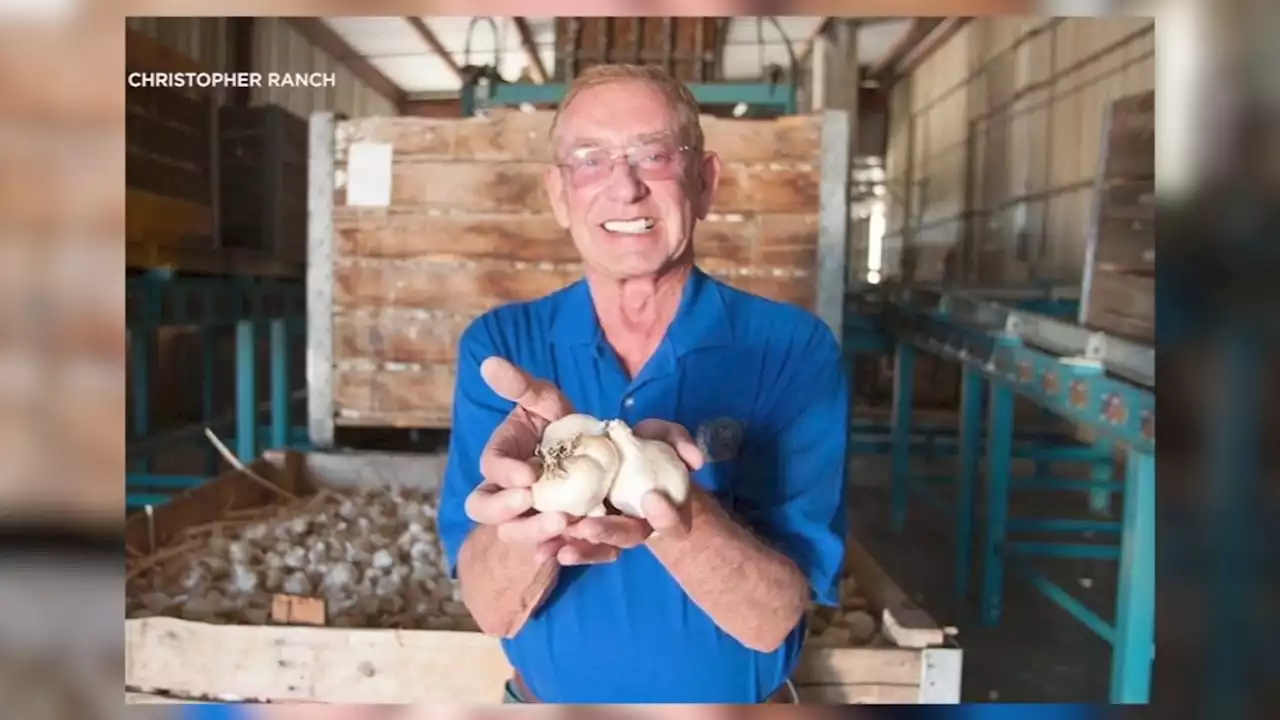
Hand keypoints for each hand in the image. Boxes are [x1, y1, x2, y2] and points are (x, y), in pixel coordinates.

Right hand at [463, 357, 618, 565]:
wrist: (594, 456)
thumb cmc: (561, 426)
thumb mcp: (545, 401)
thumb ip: (520, 386)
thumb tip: (489, 362)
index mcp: (500, 462)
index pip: (488, 471)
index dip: (503, 475)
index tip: (527, 475)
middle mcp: (507, 494)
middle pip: (488, 512)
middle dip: (508, 512)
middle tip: (534, 502)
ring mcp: (529, 519)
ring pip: (517, 536)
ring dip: (537, 534)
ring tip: (567, 524)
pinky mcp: (557, 537)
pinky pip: (557, 552)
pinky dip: (568, 553)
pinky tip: (582, 548)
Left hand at [562, 418, 705, 546]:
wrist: (621, 453)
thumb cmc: (649, 447)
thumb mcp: (666, 437)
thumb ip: (681, 443)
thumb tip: (694, 460)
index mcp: (667, 511)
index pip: (674, 523)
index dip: (666, 516)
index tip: (652, 497)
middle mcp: (641, 527)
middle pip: (629, 538)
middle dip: (609, 533)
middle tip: (588, 528)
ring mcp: (613, 531)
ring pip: (599, 548)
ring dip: (581, 549)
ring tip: (561, 550)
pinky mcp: (587, 531)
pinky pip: (576, 545)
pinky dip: (561, 548)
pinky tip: (544, 551)